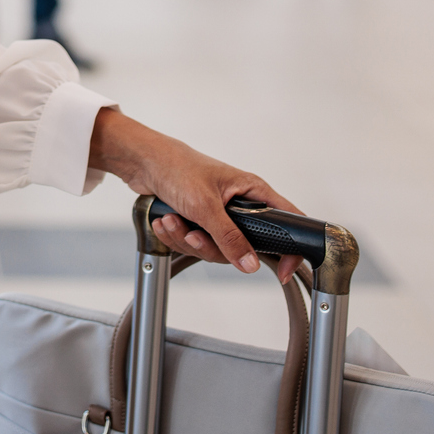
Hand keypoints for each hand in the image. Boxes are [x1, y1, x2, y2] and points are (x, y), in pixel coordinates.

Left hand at [88, 106, 303, 280]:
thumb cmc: (177, 167)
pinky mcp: (199, 221)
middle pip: (242, 246)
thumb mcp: (205, 206)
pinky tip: (165, 221)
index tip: (284, 271)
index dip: (290, 249)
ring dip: (187, 239)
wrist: (144, 162)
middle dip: (211, 246)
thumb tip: (250, 263)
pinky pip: (195, 244)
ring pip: (214, 248)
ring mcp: (219, 215)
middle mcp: (239, 204)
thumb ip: (229, 237)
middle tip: (194, 234)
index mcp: (253, 191)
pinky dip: (177, 236)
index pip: (287, 222)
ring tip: (172, 220)